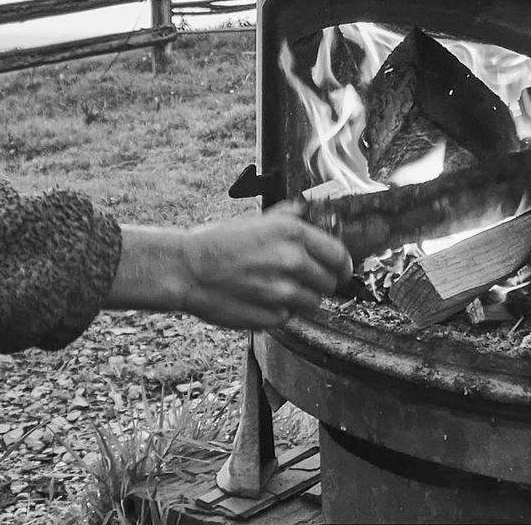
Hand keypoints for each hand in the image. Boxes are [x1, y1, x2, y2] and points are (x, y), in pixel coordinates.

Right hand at [109, 208, 352, 329]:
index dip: (342, 265)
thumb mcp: (257, 220)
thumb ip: (289, 218)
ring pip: (313, 303)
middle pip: (330, 283)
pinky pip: (290, 316)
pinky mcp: (271, 316)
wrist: (188, 270)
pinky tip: (261, 298)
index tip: (339, 270)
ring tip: (276, 288)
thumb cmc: (219, 241)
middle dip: (320, 282)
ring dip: (302, 298)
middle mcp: (293, 262)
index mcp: (293, 234)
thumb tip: (310, 212)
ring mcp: (283, 292)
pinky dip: (282, 310)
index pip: (340, 256)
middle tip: (301, 279)